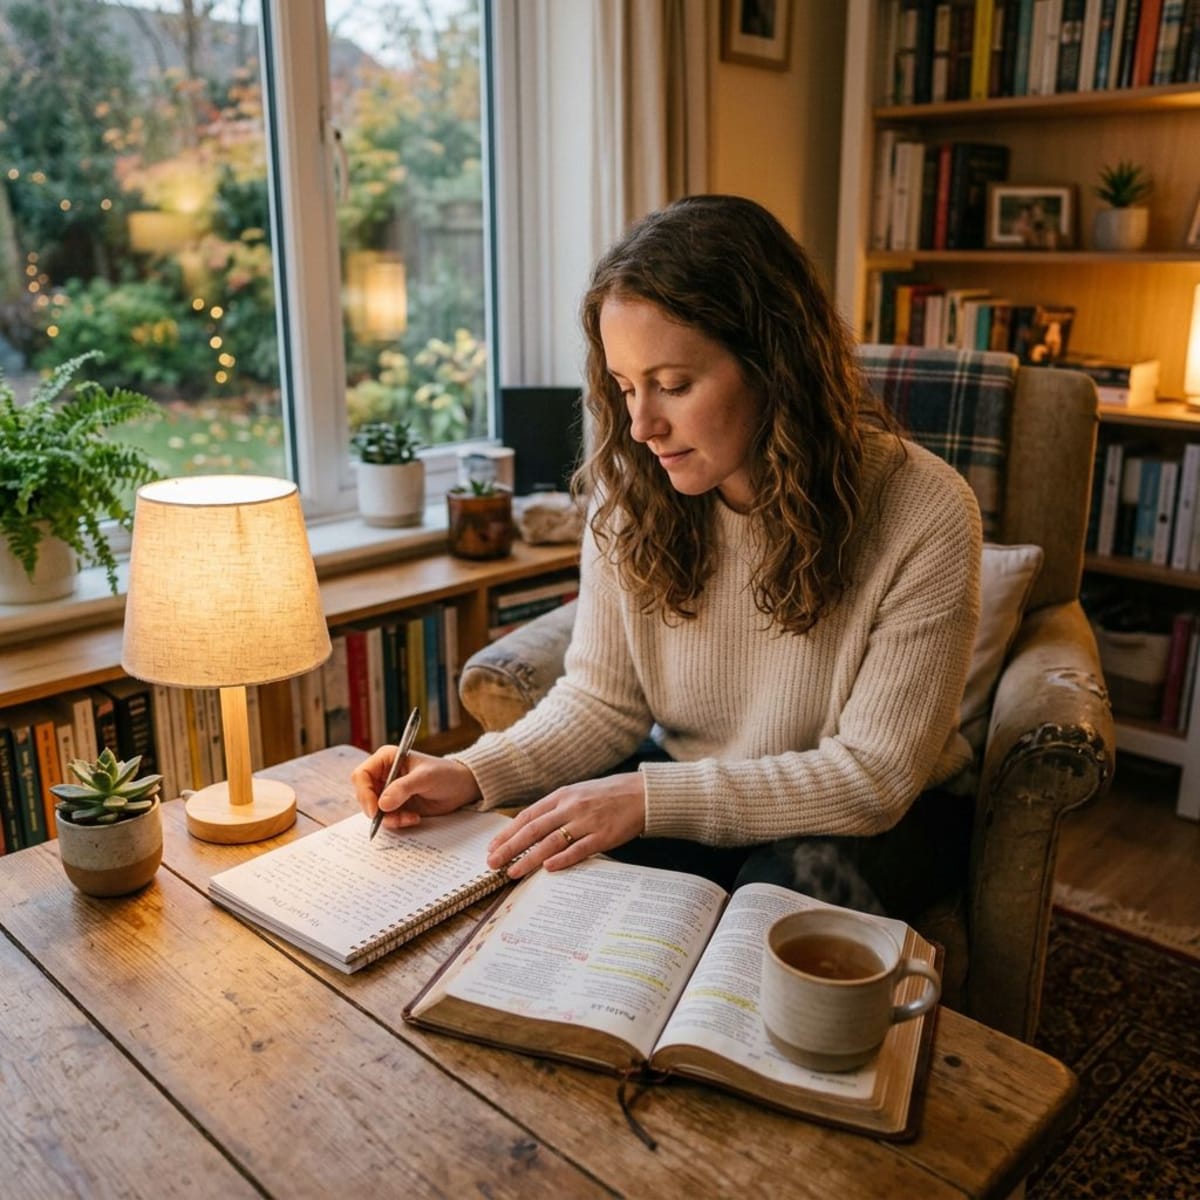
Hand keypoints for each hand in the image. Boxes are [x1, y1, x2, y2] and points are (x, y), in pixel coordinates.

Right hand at [351, 748, 480, 831]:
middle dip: (376, 810)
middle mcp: (383, 774)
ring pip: (374, 810)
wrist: (461, 788)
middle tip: (393, 818)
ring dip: (390, 818)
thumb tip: (382, 804)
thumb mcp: (425, 778)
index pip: (362, 775)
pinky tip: (413, 817)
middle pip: (364, 795)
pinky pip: (386, 818)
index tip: (375, 809)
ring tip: (410, 817)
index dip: (364, 792)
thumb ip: (403, 788)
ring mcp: (388, 791)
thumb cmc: (445, 774)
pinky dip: (397, 821)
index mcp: (386, 758)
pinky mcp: (396, 806)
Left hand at [485, 773, 645, 878]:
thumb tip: (530, 827)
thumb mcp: (577, 793)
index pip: (528, 816)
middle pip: (533, 829)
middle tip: (493, 863)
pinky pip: (579, 849)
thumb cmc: (607, 795)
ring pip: (551, 842)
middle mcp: (571, 807)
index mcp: (561, 796)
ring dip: (529, 858)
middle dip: (510, 847)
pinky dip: (562, 859)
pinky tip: (548, 868)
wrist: (641, 793)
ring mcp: (587, 821)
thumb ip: (555, 809)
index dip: (508, 833)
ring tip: (513, 871)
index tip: (492, 847)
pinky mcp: (603, 836)